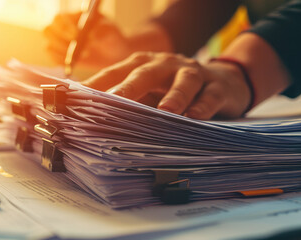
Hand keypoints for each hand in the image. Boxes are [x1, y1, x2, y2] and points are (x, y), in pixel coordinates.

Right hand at [43, 12, 130, 68]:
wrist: (114, 52)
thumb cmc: (111, 36)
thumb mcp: (110, 30)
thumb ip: (102, 30)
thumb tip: (90, 36)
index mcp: (72, 17)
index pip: (59, 19)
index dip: (65, 26)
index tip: (77, 35)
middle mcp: (62, 29)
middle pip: (48, 31)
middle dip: (59, 39)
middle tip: (75, 46)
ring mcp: (61, 44)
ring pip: (49, 46)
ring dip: (63, 52)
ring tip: (85, 55)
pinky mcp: (63, 58)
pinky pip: (54, 60)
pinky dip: (61, 62)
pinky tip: (73, 63)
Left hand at [83, 52, 250, 119]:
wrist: (222, 81)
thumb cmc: (173, 89)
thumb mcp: (148, 91)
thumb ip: (126, 101)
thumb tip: (89, 119)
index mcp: (142, 65)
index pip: (116, 73)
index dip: (98, 86)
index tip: (78, 100)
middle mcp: (165, 65)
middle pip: (146, 73)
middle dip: (130, 87)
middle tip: (114, 101)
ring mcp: (192, 73)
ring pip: (184, 80)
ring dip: (175, 95)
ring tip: (165, 111)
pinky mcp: (217, 86)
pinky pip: (211, 95)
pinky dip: (203, 106)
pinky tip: (195, 117)